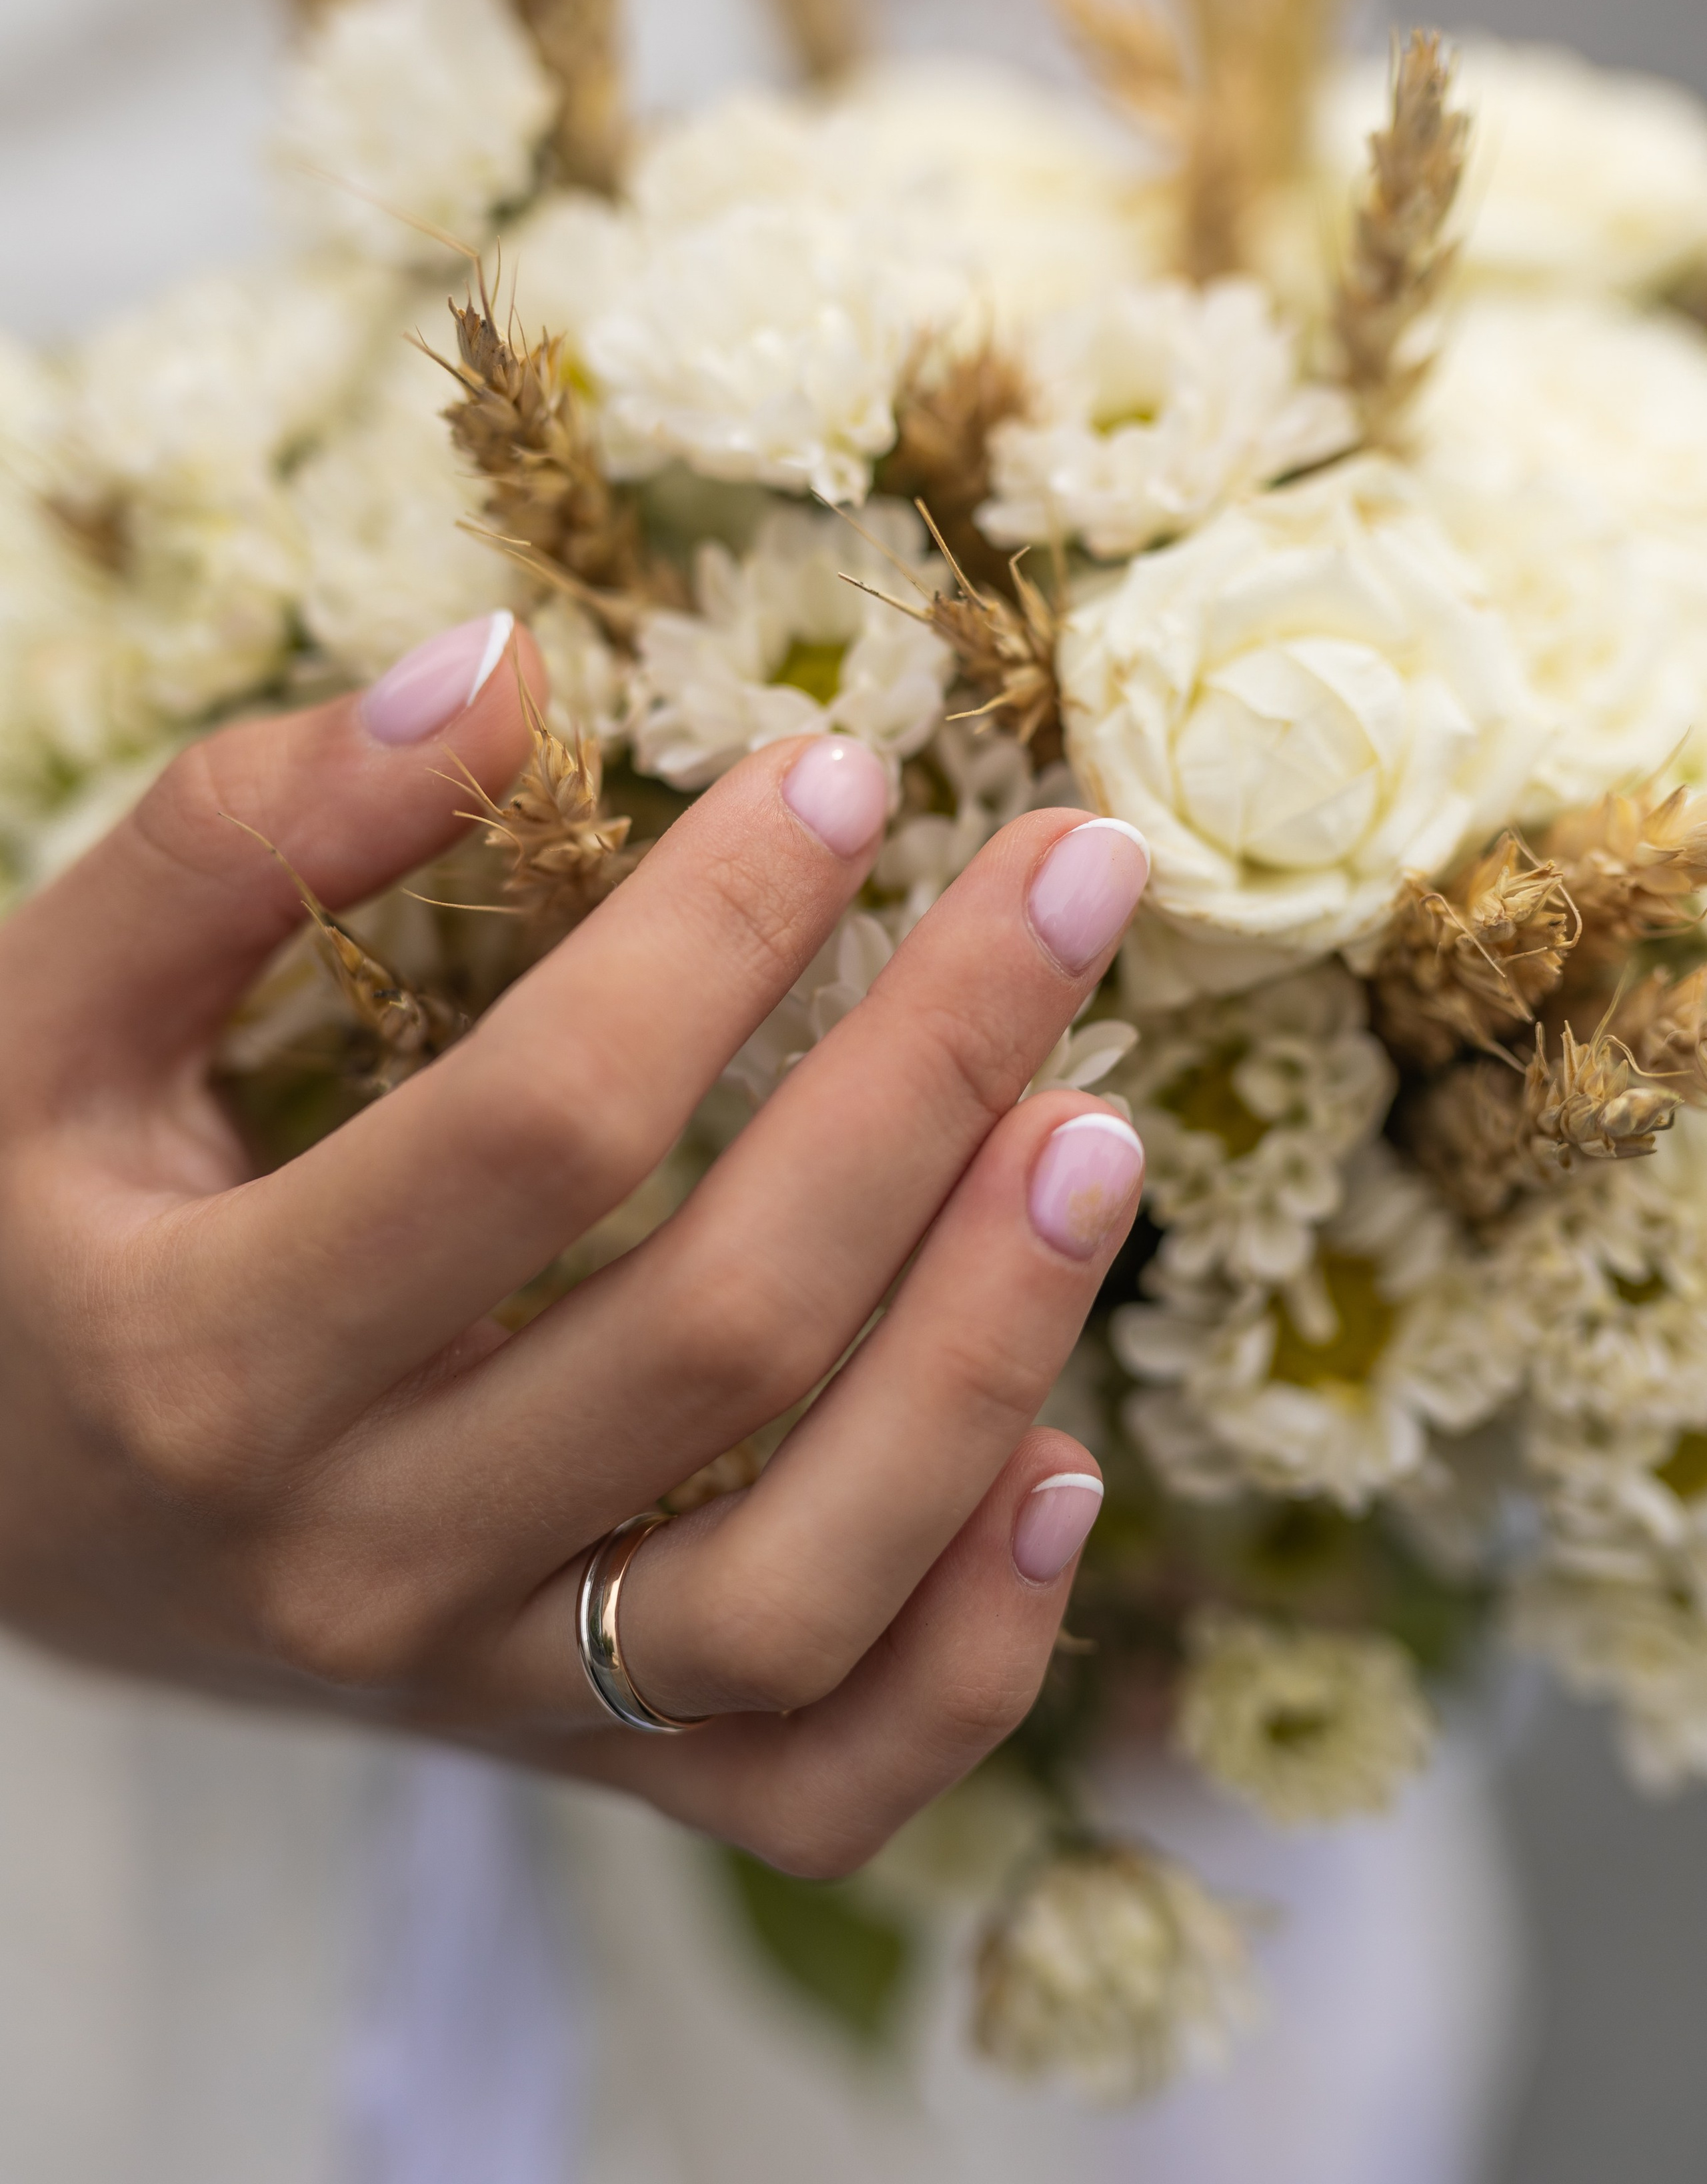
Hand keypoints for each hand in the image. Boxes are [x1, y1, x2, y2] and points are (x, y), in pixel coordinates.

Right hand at [0, 613, 1147, 1874]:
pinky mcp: (565, 1760)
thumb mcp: (39, 1016)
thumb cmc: (12, 1231)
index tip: (844, 776)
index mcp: (203, 1357)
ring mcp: (473, 1689)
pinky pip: (807, 1783)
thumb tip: (498, 672)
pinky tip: (1062, 1470)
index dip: (718, 933)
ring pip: (799, 1590)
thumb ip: (235, 837)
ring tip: (1101, 1136)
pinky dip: (969, 1666)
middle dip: (928, 1082)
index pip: (541, 1129)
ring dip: (988, 1356)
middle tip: (1073, 885)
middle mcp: (353, 1560)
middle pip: (719, 1340)